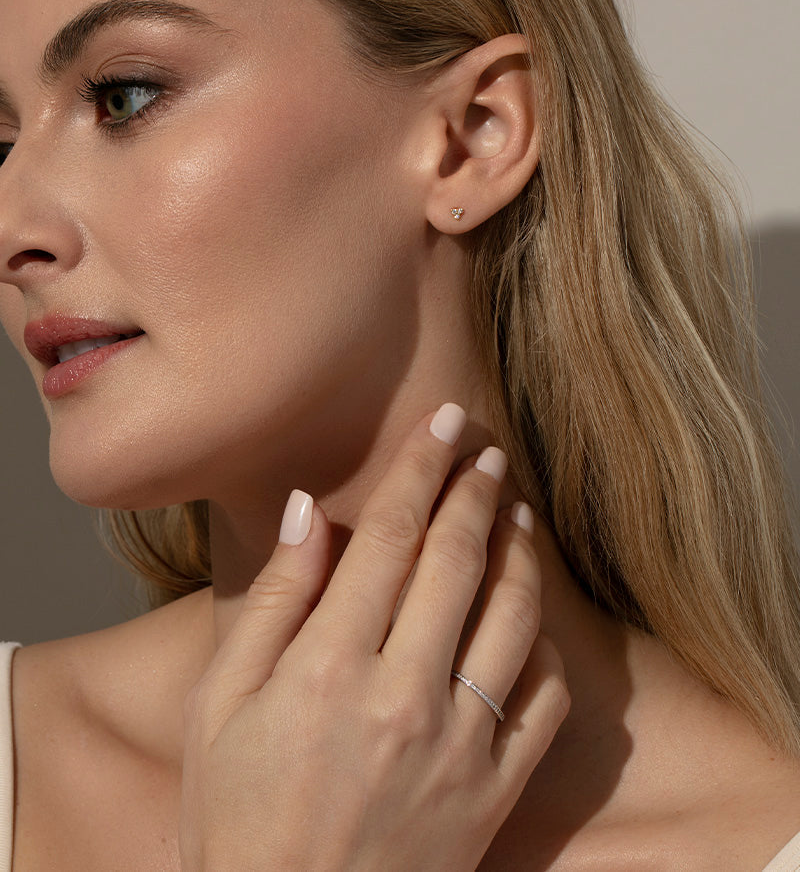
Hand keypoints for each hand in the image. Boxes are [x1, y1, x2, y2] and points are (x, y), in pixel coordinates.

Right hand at [179, 404, 568, 871]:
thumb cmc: (238, 816)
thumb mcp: (219, 705)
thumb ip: (271, 602)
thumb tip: (305, 512)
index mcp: (330, 668)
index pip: (391, 538)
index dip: (421, 468)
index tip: (444, 423)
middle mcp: (404, 697)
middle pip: (458, 563)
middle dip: (476, 494)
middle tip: (487, 452)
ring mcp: (460, 746)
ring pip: (514, 620)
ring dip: (520, 554)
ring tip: (516, 513)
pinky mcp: (495, 790)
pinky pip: (543, 700)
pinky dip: (545, 646)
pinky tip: (530, 617)